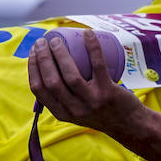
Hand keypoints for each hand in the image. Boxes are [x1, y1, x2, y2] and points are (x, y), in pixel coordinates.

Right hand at [28, 30, 142, 134]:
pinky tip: (88, 35)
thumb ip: (62, 98)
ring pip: (71, 76)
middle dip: (43, 58)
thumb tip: (47, 67)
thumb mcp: (75, 112)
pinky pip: (98, 66)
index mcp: (61, 113)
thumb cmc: (99, 112)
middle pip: (51, 81)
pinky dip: (92, 48)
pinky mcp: (107, 92)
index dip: (33, 68)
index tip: (33, 52)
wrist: (128, 125)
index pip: (39, 89)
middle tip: (43, 42)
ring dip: (61, 55)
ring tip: (57, 40)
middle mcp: (74, 110)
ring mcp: (91, 102)